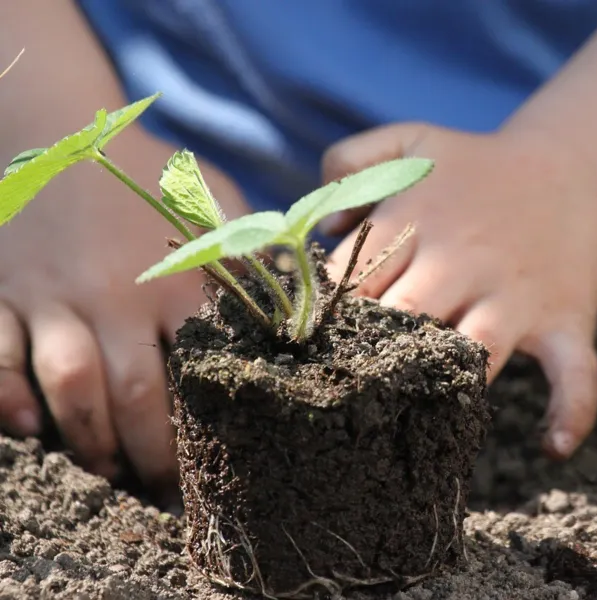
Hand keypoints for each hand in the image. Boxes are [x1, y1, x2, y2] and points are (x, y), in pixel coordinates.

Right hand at [0, 131, 248, 499]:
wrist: (55, 127)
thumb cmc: (145, 172)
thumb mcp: (210, 201)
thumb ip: (246, 252)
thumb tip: (289, 301)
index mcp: (171, 278)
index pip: (194, 371)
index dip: (205, 429)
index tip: (216, 463)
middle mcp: (111, 295)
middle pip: (131, 395)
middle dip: (148, 454)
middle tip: (161, 487)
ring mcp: (49, 295)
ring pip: (67, 388)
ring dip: (87, 440)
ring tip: (107, 470)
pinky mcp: (0, 292)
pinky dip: (5, 398)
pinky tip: (26, 428)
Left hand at [322, 123, 596, 458]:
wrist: (573, 168)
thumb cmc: (478, 167)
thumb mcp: (410, 140)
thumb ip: (349, 161)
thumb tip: (324, 229)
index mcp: (418, 220)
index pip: (354, 278)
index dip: (327, 313)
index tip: (310, 341)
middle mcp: (463, 261)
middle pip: (402, 318)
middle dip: (371, 351)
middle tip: (346, 383)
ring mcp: (516, 296)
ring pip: (473, 353)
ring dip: (445, 384)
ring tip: (416, 413)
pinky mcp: (565, 321)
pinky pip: (575, 374)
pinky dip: (571, 412)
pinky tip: (552, 446)